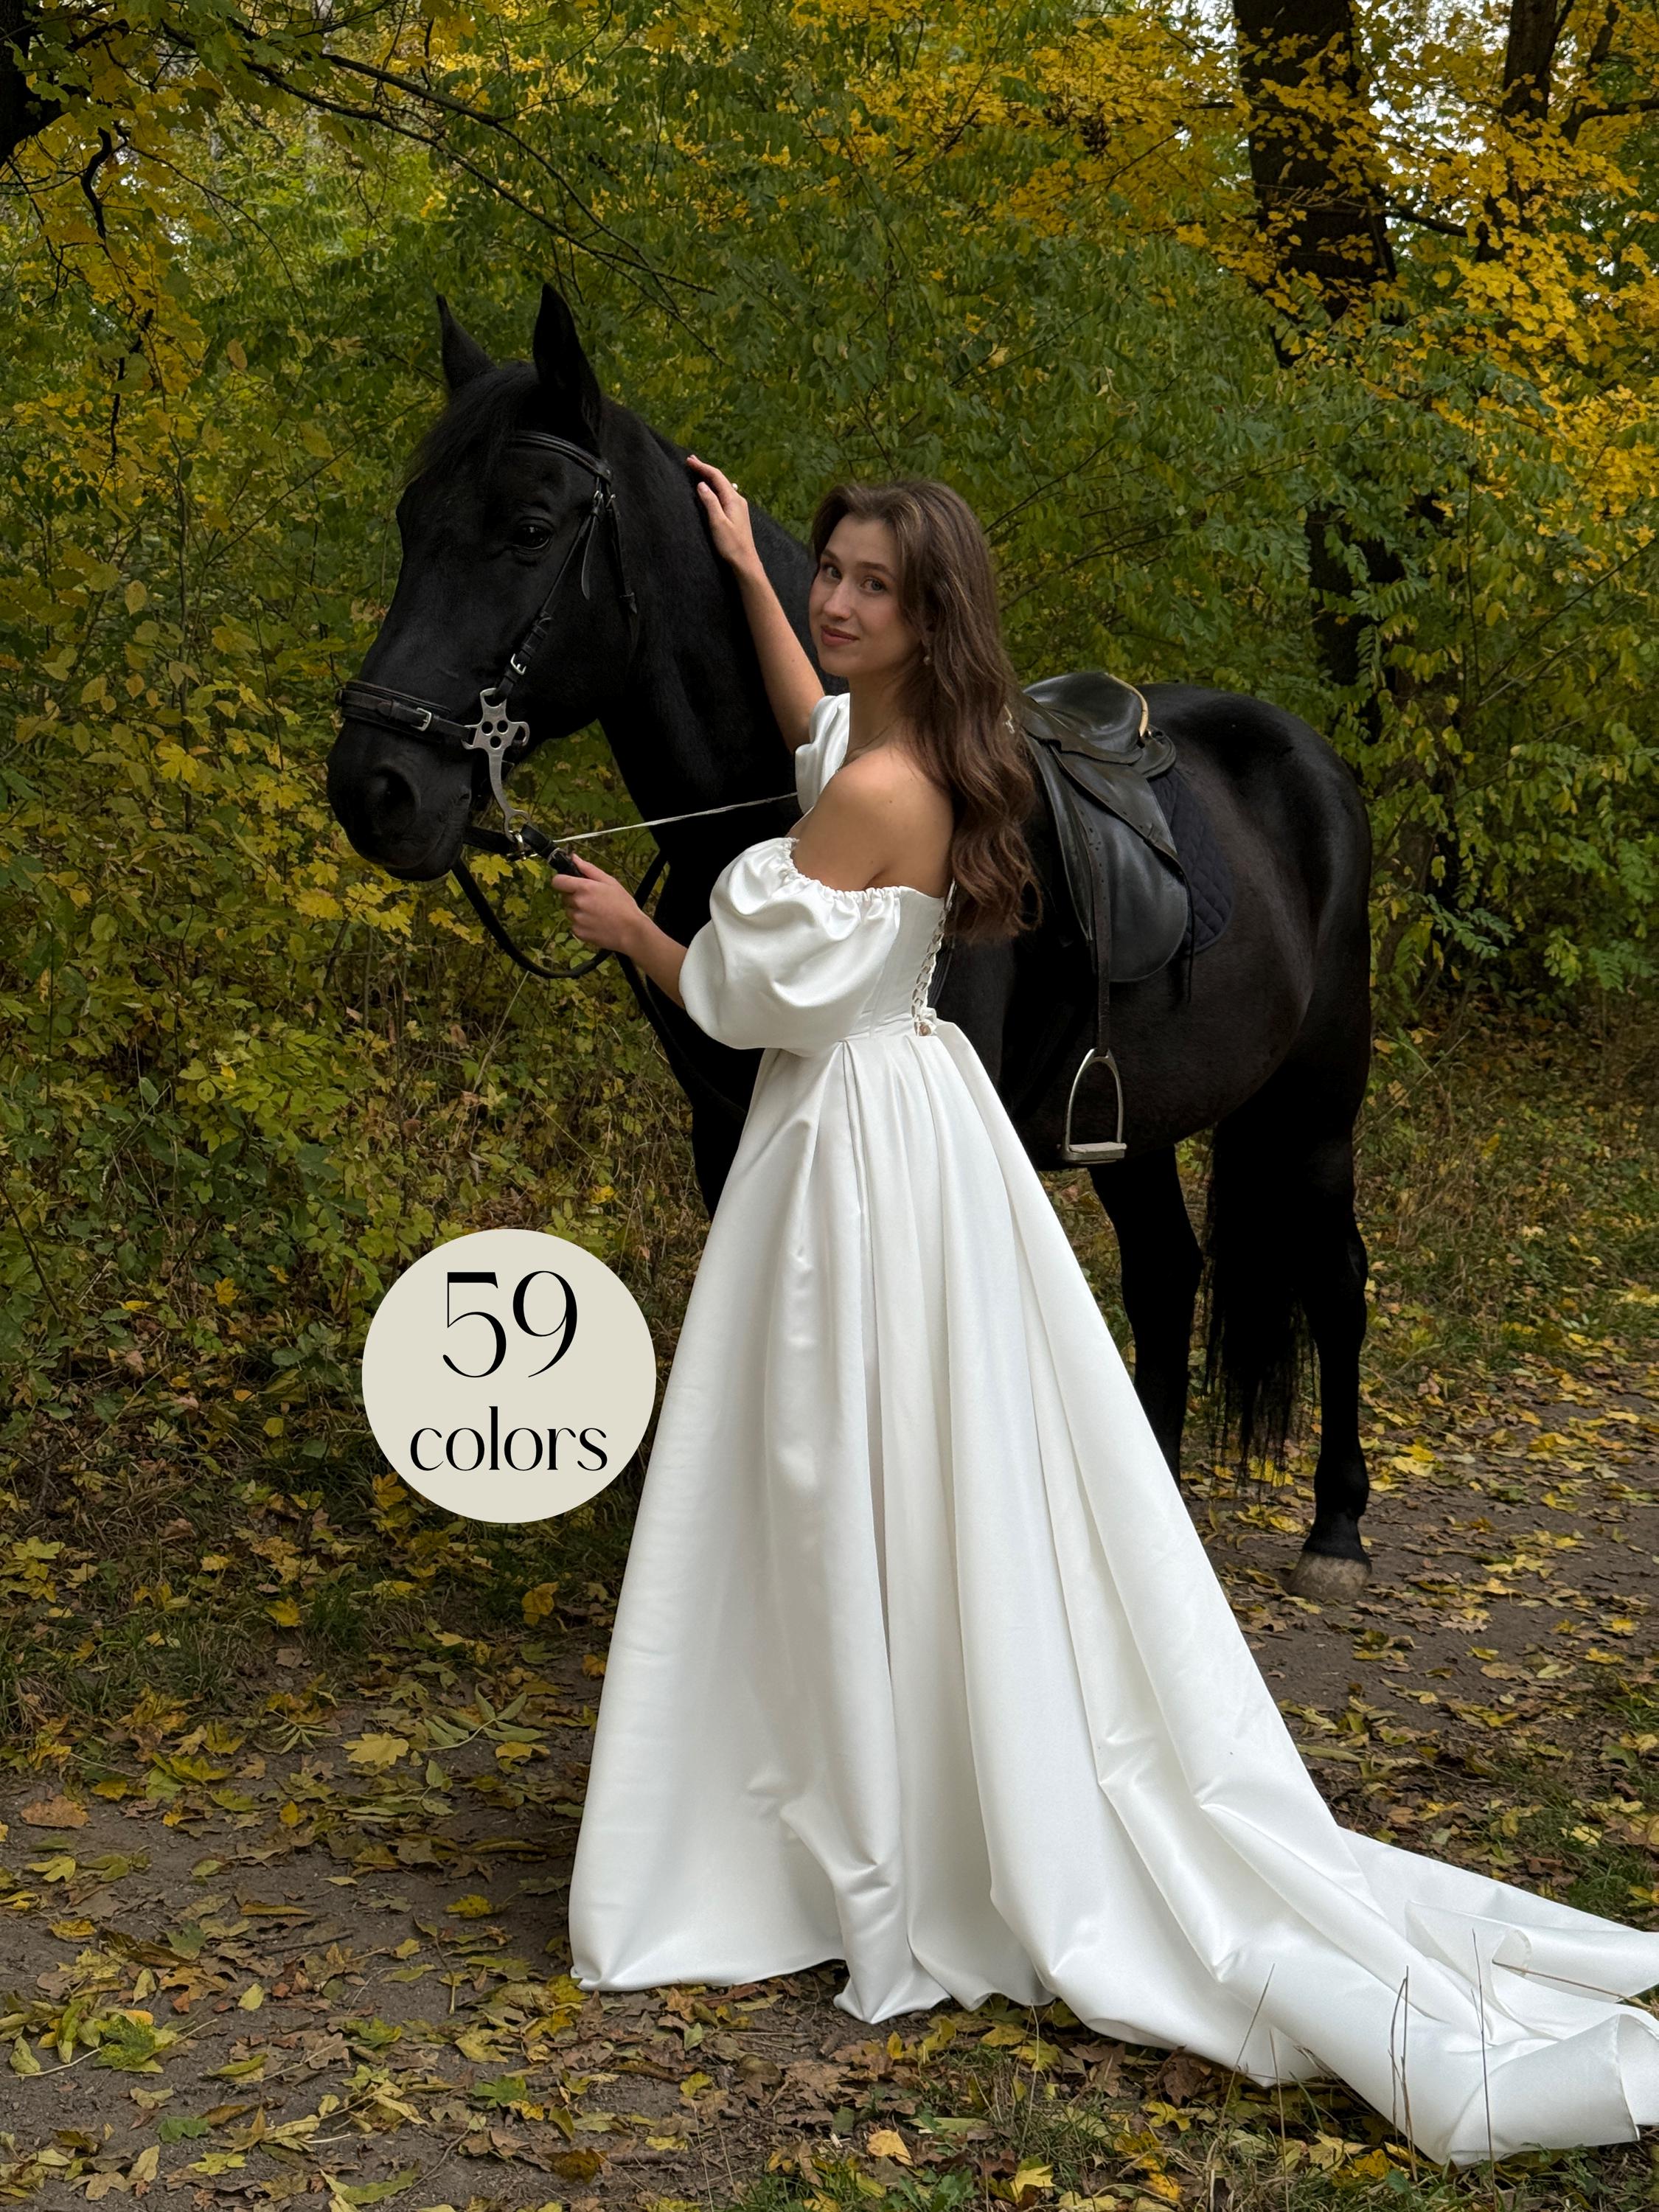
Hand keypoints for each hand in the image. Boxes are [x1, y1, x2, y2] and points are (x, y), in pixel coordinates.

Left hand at [548, 851, 645, 955]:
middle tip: (592, 901)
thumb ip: (589, 869)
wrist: (631, 931)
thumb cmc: (623, 905)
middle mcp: (577, 903)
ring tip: (596, 914)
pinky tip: (596, 924)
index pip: (558, 881)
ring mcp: (577, 919)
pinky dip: (582, 924)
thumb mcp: (610, 882)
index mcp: (584, 888)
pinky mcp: (578, 932)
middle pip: (565, 897)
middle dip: (575, 897)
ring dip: (578, 911)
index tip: (569, 884)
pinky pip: (574, 925)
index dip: (562, 881)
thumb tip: (574, 858)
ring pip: (570, 911)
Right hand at [687, 454, 760, 579]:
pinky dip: (715, 488)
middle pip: (720, 479)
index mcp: (733, 499)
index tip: (689, 461)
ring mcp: (738, 507)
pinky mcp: (737, 514)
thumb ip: (710, 501)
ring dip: (710, 478)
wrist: (745, 561)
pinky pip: (724, 494)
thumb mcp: (717, 522)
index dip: (702, 467)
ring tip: (699, 471)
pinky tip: (712, 489)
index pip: (716, 477)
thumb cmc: (731, 544)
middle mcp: (737, 499)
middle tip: (691, 461)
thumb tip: (701, 484)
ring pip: (722, 486)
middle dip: (706, 470)